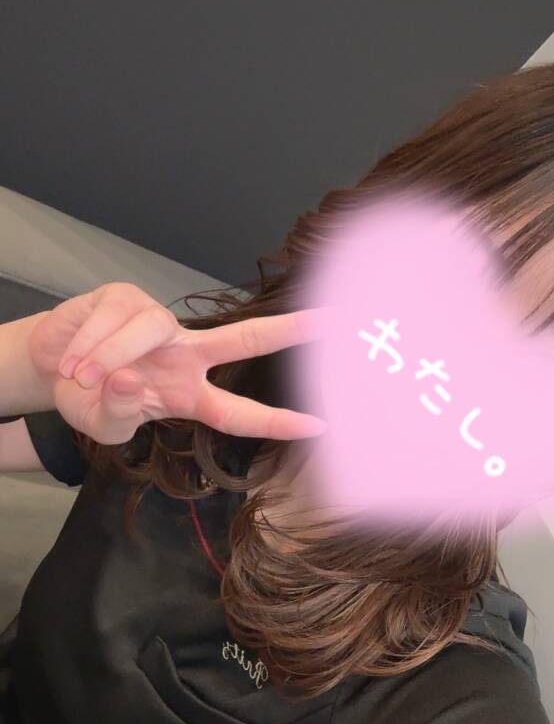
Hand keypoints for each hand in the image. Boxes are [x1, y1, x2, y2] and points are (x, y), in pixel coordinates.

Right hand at [26, 281, 327, 444]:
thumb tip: (123, 377)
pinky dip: (86, 343)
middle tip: (332, 321)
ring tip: (78, 375)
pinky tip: (70, 358)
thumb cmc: (89, 399)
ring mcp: (160, 325)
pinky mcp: (126, 298)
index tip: (321, 426)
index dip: (276, 421)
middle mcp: (186, 355)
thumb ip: (117, 412)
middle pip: (244, 339)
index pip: (238, 413)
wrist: (50, 365)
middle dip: (287, 331)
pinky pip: (112, 318)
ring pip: (148, 330)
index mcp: (188, 396)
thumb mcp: (102, 425)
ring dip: (108, 355)